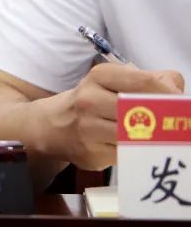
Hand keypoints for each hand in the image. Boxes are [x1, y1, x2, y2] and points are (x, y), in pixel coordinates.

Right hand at [51, 63, 183, 169]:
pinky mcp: (91, 153)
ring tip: (167, 139)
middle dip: (167, 119)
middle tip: (182, 126)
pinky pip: (126, 155)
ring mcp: (88, 128)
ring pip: (136, 135)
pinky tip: (143, 149)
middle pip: (142, 110)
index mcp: (100, 76)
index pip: (144, 82)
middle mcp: (90, 99)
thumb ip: (147, 80)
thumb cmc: (91, 101)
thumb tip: (177, 87)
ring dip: (156, 139)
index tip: (184, 105)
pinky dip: (140, 153)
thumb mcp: (112, 81)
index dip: (170, 94)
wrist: (53, 125)